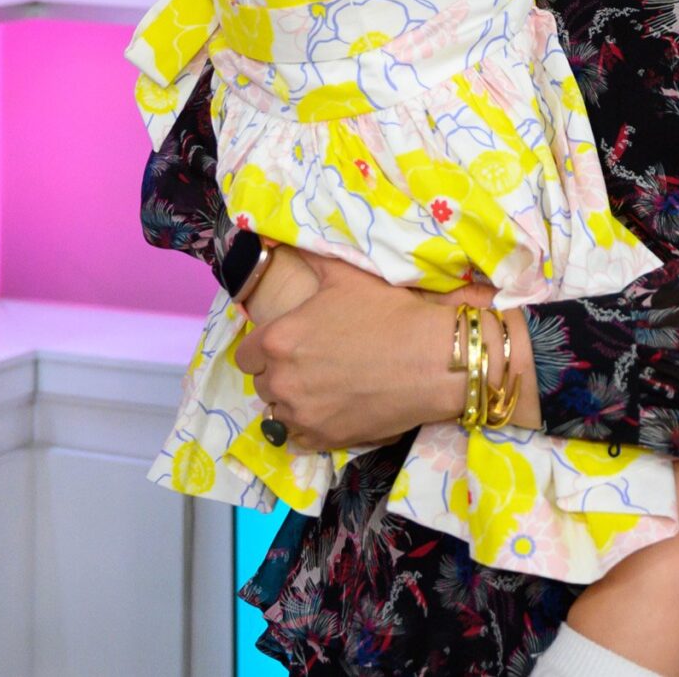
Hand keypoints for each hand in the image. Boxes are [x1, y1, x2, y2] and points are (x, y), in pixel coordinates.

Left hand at [240, 258, 468, 451]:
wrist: (431, 359)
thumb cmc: (388, 313)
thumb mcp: (346, 276)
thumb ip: (311, 258)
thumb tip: (279, 239)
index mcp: (279, 340)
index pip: (246, 355)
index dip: (266, 349)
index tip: (289, 346)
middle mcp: (281, 381)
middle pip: (262, 384)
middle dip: (281, 374)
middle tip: (314, 364)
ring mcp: (301, 415)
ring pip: (278, 413)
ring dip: (293, 402)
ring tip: (325, 389)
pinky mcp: (323, 439)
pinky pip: (297, 439)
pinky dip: (309, 427)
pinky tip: (332, 410)